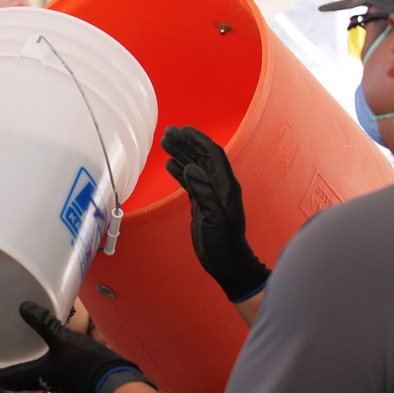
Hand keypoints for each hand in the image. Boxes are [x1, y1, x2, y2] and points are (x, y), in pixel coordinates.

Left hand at [0, 302, 154, 392]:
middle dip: (13, 375)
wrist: (113, 380)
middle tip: (3, 368)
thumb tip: (23, 307)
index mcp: (39, 375)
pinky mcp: (74, 379)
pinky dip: (46, 366)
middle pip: (24, 380)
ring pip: (39, 377)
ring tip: (25, 359)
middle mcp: (47, 382)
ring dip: (30, 370)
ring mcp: (61, 382)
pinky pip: (54, 373)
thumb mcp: (62, 338)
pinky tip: (52, 356)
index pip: (13, 378)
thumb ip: (43, 322)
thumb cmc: (84, 362)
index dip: (0, 376)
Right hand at [160, 125, 269, 301]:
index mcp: (225, 185)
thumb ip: (203, 192)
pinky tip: (169, 165)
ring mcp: (211, 194)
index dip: (197, 140)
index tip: (182, 130)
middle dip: (186, 142)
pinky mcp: (203, 203)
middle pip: (202, 156)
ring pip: (195, 166)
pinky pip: (191, 180)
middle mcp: (219, 186)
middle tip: (168, 132)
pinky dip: (179, 170)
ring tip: (165, 143)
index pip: (212, 154)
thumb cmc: (222, 243)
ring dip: (181, 154)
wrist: (228, 263)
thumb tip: (191, 167)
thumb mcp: (213, 218)